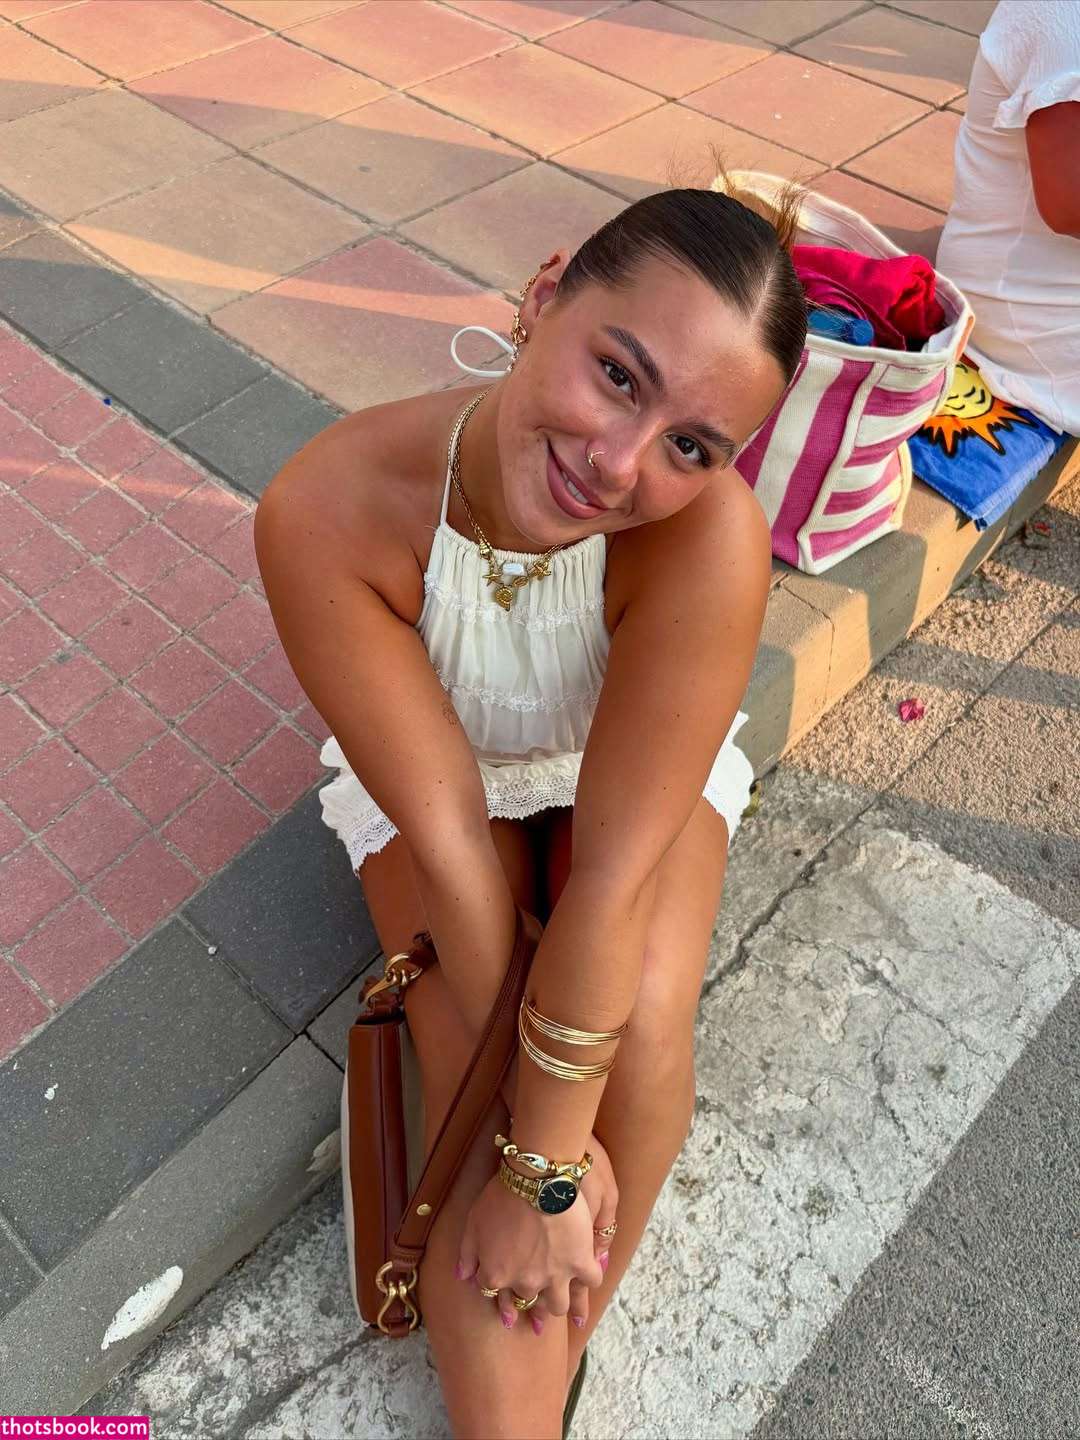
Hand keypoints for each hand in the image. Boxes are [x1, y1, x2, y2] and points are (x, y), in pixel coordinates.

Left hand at [456, 1131, 618, 1334]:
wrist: (535, 1181)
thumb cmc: (500, 1197)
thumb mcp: (472, 1223)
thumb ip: (467, 1254)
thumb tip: (464, 1277)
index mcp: (497, 1276)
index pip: (496, 1296)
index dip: (501, 1302)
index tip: (508, 1313)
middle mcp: (526, 1283)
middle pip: (529, 1304)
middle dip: (532, 1312)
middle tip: (538, 1322)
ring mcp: (555, 1276)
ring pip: (559, 1305)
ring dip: (560, 1307)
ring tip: (569, 1314)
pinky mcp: (580, 1262)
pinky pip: (590, 1281)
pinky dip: (590, 1280)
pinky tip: (590, 1279)